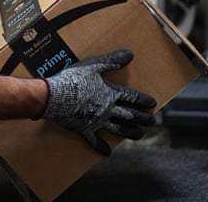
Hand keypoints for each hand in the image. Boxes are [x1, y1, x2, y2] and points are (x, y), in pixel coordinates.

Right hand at [41, 49, 156, 155]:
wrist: (55, 96)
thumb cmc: (74, 79)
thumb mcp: (94, 65)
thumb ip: (112, 60)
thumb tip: (130, 54)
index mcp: (110, 93)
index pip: (132, 97)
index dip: (143, 100)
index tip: (152, 104)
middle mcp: (107, 109)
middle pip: (130, 115)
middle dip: (142, 119)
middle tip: (152, 122)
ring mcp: (97, 121)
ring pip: (118, 129)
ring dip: (130, 132)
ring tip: (139, 135)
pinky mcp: (85, 130)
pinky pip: (95, 141)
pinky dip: (102, 148)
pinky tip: (108, 153)